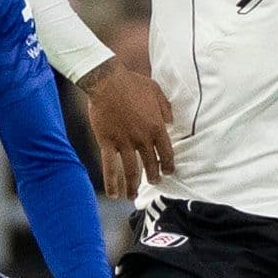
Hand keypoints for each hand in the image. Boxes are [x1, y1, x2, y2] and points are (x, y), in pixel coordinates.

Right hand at [79, 57, 175, 199]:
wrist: (107, 81)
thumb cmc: (132, 83)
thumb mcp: (156, 91)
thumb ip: (165, 108)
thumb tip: (170, 121)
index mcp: (156, 127)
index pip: (166, 152)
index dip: (168, 165)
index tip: (168, 172)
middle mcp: (142, 139)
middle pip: (150, 164)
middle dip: (153, 176)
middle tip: (154, 182)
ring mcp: (124, 142)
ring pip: (131, 171)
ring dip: (133, 185)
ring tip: (133, 195)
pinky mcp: (107, 142)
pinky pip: (109, 167)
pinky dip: (112, 182)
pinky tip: (114, 194)